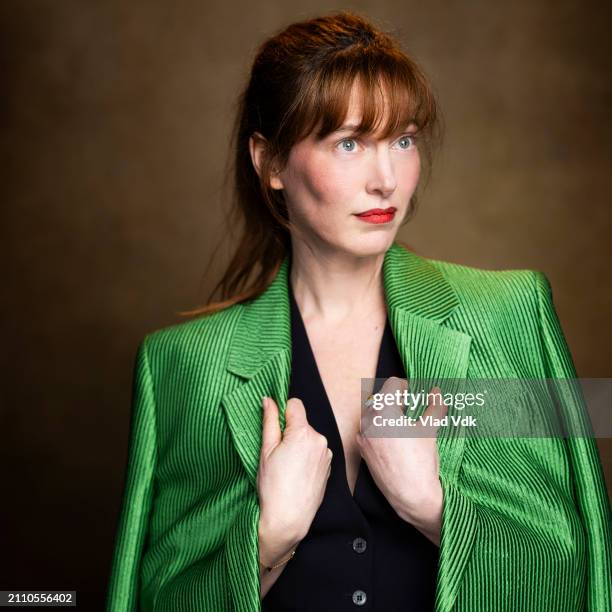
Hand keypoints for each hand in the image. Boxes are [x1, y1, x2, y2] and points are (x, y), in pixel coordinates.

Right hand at [257, 396, 332, 566]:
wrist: (288, 519)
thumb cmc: (273, 487)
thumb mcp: (266, 451)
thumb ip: (269, 421)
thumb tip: (268, 400)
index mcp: (303, 433)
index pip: (295, 404)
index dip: (282, 412)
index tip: (275, 427)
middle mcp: (320, 440)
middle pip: (302, 423)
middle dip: (290, 431)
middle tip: (277, 453)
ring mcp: (327, 454)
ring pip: (309, 438)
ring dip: (299, 444)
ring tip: (287, 466)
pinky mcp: (329, 466)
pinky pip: (316, 452)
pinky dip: (307, 456)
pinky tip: (297, 473)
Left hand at [356, 378, 446, 545]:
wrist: (411, 495)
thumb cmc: (421, 461)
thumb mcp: (429, 430)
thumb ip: (434, 407)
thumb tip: (438, 392)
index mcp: (383, 410)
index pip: (392, 384)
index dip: (406, 386)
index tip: (415, 395)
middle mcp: (368, 420)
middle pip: (379, 397)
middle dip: (394, 399)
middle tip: (410, 408)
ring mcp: (362, 435)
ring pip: (372, 413)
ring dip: (385, 413)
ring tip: (403, 423)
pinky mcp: (361, 449)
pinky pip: (367, 430)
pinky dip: (378, 428)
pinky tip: (393, 439)